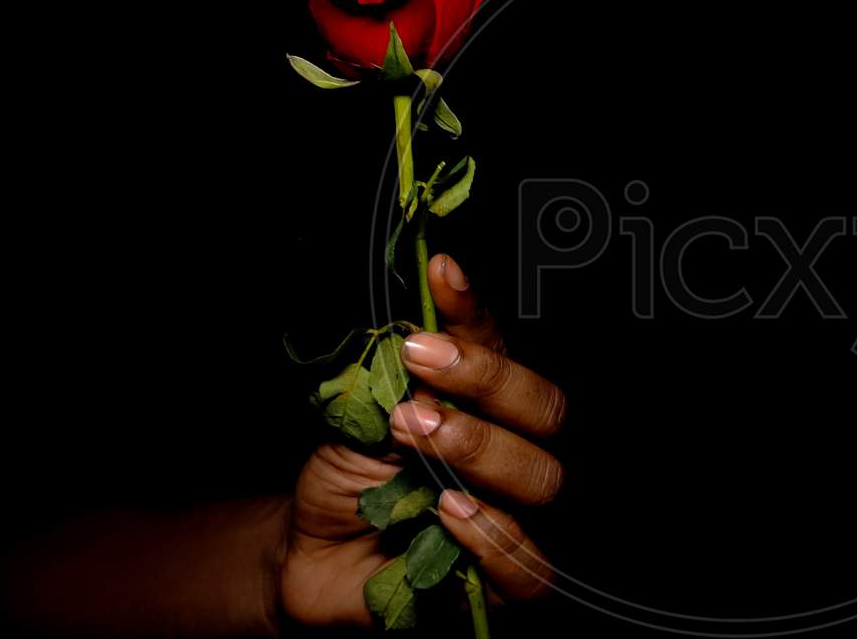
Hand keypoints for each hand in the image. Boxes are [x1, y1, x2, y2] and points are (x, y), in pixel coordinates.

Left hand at [279, 253, 564, 627]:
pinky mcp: (505, 583)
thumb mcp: (362, 408)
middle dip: (485, 385)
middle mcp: (514, 453)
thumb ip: (398, 365)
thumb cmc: (346, 477)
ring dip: (478, 450)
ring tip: (413, 438)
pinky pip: (529, 565)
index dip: (477, 313)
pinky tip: (447, 512)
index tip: (440, 274)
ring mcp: (517, 515)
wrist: (310, 552)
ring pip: (542, 479)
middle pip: (546, 411)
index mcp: (489, 406)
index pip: (505, 351)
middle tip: (416, 377)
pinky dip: (492, 535)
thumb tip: (422, 295)